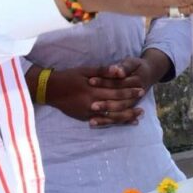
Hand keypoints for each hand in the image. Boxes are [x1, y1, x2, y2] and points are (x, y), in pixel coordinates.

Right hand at [30, 63, 145, 126]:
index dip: (129, 90)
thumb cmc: (68, 77)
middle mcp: (91, 104)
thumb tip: (118, 70)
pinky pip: (103, 121)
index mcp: (92, 90)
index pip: (115, 91)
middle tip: (143, 101)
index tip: (140, 88)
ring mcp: (88, 113)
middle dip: (131, 103)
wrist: (49, 90)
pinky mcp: (85, 118)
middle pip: (116, 105)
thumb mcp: (84, 70)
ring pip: (111, 117)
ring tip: (138, 116)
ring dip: (126, 116)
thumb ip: (102, 72)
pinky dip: (115, 121)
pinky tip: (125, 122)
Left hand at [87, 50, 172, 125]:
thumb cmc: (137, 66)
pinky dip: (107, 121)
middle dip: (106, 105)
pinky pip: (118, 119)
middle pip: (120, 102)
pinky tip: (93, 123)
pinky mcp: (128, 109)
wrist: (149, 74)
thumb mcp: (132, 63)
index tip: (90, 81)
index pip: (118, 84)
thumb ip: (124, 67)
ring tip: (91, 121)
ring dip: (105, 118)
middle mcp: (136, 96)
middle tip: (92, 106)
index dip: (104, 82)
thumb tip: (117, 71)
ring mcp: (132, 104)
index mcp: (136, 82)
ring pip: (119, 114)